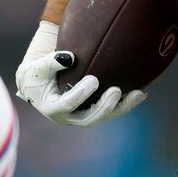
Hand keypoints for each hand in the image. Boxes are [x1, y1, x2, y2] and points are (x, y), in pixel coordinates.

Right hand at [14, 21, 145, 126]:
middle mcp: (69, 117)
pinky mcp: (94, 110)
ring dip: (121, 107)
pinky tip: (141, 92)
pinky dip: (126, 103)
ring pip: (104, 116)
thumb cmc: (36, 72)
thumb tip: (70, 58)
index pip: (67, 105)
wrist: (39, 82)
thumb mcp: (37, 66)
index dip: (80, 94)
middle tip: (115, 90)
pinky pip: (111, 110)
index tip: (93, 79)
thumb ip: (51, 63)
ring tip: (137, 94)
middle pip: (89, 118)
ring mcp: (83, 115)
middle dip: (104, 107)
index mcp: (52, 108)